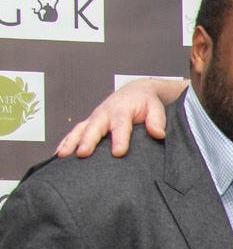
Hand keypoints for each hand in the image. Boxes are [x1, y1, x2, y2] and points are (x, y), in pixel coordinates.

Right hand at [56, 78, 181, 158]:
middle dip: (87, 140)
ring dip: (70, 142)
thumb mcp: (156, 108)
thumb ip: (157, 120)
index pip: (120, 126)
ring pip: (79, 130)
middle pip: (94, 127)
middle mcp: (104, 114)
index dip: (119, 139)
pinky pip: (74, 133)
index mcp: (122, 110)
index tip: (118, 152)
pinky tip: (58, 155)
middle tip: (82, 153)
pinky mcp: (89, 124)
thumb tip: (158, 133)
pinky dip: (66, 142)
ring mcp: (94, 119)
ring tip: (62, 156)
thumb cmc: (146, 103)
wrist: (135, 92)